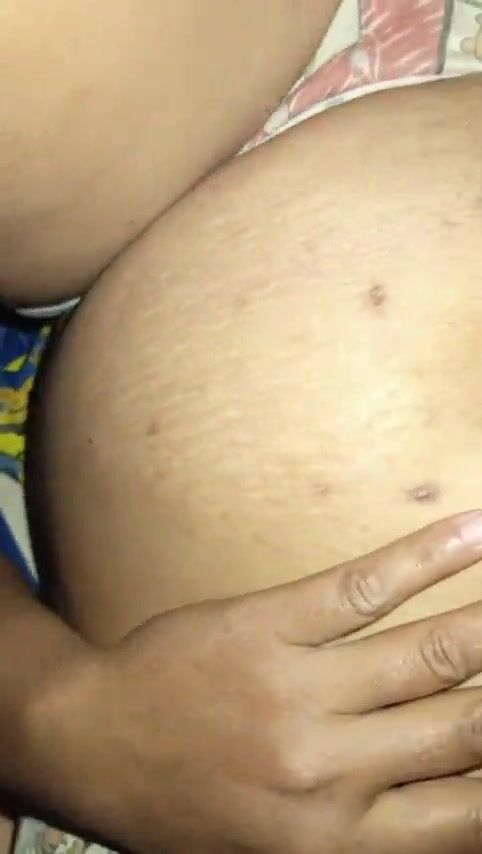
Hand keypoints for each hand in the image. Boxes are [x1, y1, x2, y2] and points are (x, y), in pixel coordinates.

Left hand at [64, 512, 481, 851]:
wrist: (97, 746)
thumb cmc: (195, 807)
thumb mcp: (284, 853)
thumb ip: (377, 836)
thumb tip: (456, 806)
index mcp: (343, 843)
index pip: (472, 812)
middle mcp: (332, 773)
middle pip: (466, 729)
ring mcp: (300, 692)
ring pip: (431, 655)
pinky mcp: (269, 627)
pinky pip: (362, 589)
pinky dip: (427, 558)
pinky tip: (474, 530)